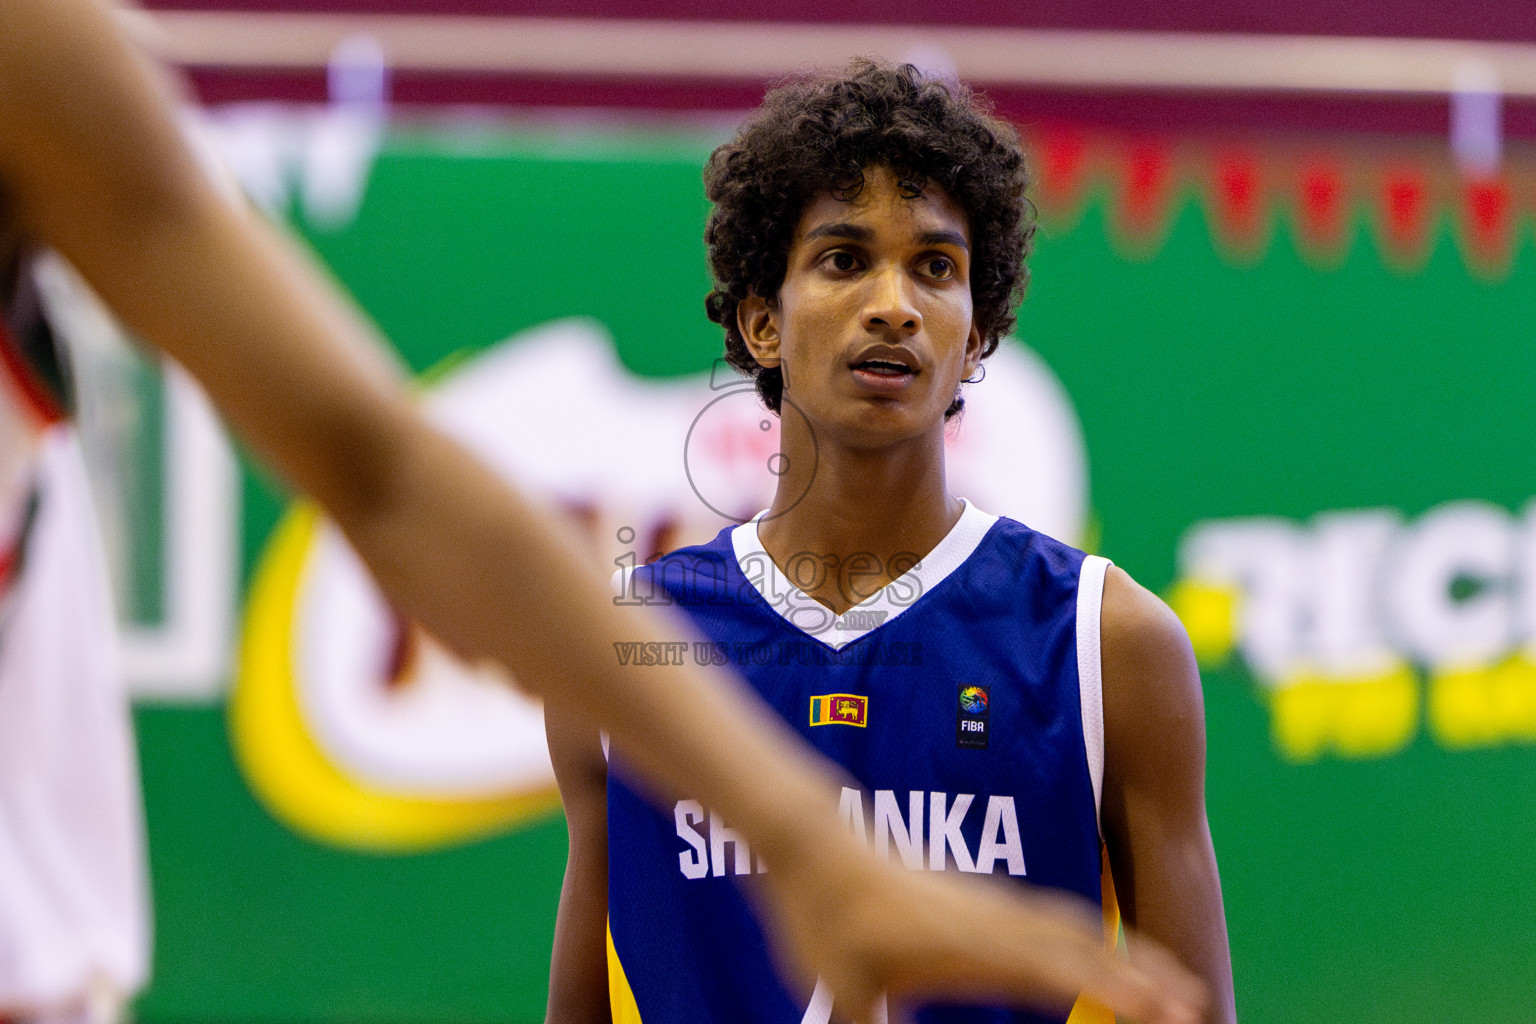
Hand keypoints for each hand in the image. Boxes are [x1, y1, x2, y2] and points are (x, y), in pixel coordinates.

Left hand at [750, 822, 1208, 1023]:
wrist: (812, 845)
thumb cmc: (824, 920)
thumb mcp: (846, 993)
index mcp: (967, 946)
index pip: (1057, 971)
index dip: (1114, 991)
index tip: (1164, 1010)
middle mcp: (989, 920)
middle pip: (1082, 946)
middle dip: (1143, 976)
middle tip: (1197, 1005)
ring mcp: (986, 904)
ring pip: (1071, 925)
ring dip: (1124, 952)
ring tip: (1170, 979)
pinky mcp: (977, 897)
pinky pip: (1048, 913)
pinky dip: (1089, 932)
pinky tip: (1101, 947)